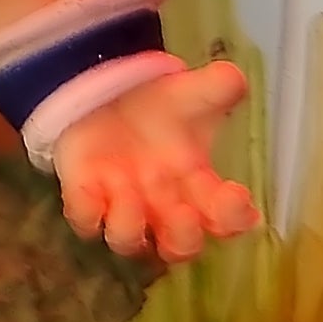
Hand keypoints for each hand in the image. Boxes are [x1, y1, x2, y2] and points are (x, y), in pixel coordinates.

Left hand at [54, 61, 258, 264]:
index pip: (225, 218)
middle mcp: (162, 207)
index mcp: (197, 187)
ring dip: (131, 225)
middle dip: (184, 239)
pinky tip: (91, 190)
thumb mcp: (189, 93)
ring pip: (128, 242)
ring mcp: (121, 206)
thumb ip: (215, 87)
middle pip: (180, 246)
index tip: (238, 197)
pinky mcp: (84, 197)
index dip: (233, 217)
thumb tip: (234, 75)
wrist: (107, 93)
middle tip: (185, 214)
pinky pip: (84, 222)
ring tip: (129, 192)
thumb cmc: (157, 105)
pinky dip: (87, 214)